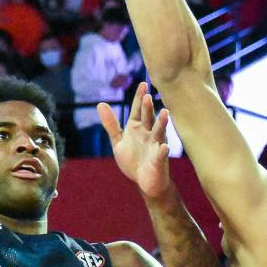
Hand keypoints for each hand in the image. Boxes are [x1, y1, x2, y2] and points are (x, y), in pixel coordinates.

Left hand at [100, 83, 172, 200]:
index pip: (138, 110)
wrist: (144, 181)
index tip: (143, 84)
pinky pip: (161, 154)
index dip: (140, 98)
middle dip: (148, 108)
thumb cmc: (133, 159)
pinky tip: (164, 146)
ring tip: (165, 113)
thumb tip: (100, 104)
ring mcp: (155, 146)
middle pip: (148, 118)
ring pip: (159, 132)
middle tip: (148, 96)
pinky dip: (162, 150)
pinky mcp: (159, 160)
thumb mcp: (118, 141)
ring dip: (162, 123)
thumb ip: (111, 124)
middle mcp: (148, 134)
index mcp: (137, 128)